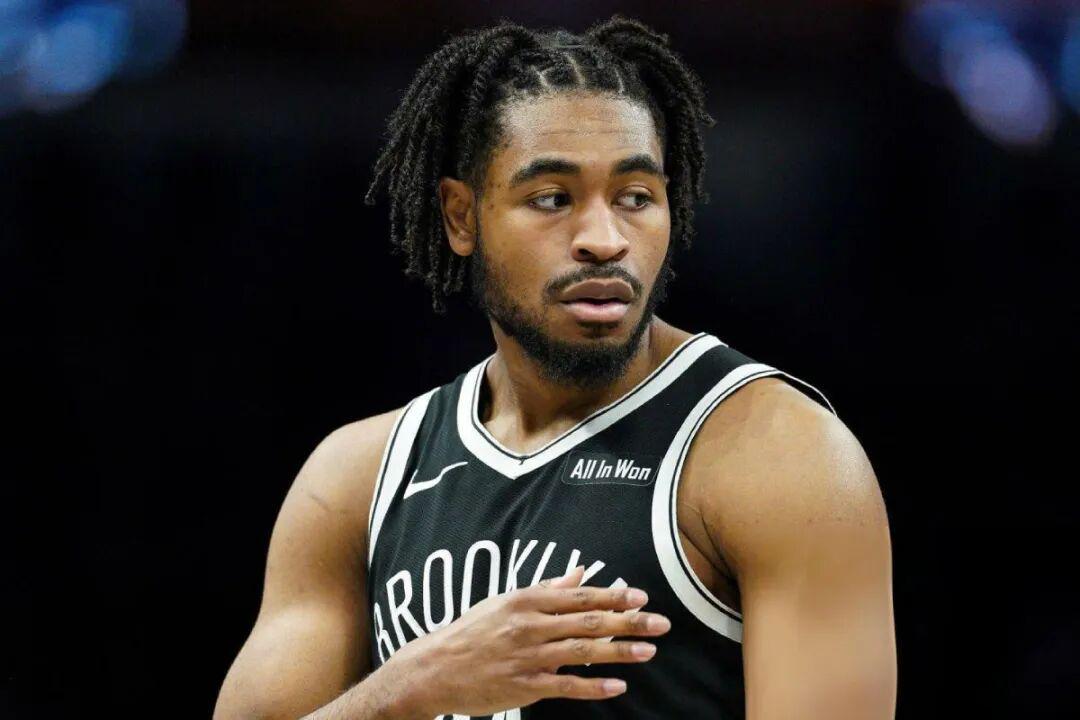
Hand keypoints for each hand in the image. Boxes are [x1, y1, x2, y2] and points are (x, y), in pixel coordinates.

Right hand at [385, 565, 670, 717]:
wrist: (435, 668)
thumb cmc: (473, 631)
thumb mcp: (506, 601)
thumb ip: (547, 589)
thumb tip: (580, 573)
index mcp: (527, 600)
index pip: (580, 595)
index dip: (613, 596)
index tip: (641, 596)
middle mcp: (530, 625)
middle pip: (589, 621)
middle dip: (629, 621)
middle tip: (661, 623)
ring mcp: (528, 657)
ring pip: (583, 651)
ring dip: (619, 651)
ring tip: (649, 651)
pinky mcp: (524, 687)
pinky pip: (566, 686)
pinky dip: (593, 686)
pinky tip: (617, 685)